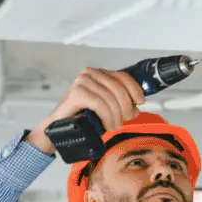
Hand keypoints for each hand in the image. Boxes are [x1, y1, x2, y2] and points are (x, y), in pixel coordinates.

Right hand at [26, 68, 145, 154]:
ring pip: (110, 97)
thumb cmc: (83, 116)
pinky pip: (100, 104)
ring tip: (115, 125)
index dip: (135, 89)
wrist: (60, 127)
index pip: (123, 76)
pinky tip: (108, 125)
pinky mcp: (76, 93)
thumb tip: (136, 107)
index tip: (141, 101)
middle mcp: (89, 74)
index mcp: (99, 74)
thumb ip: (121, 104)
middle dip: (126, 106)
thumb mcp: (107, 108)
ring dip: (116, 115)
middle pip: (118, 88)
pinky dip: (107, 116)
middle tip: (126, 119)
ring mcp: (82, 82)